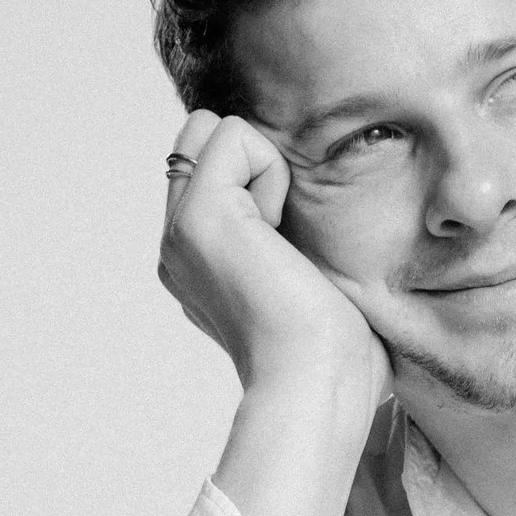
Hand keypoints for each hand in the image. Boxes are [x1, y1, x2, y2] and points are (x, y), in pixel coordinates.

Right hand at [162, 115, 391, 515]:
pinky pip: (234, 134)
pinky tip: (281, 235)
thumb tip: (306, 218)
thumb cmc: (336, 358)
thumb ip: (290, 242)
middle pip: (203, 136)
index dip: (263, 180)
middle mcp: (179, 245)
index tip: (290, 252)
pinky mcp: (199, 215)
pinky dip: (272, 171)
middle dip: (256, 166)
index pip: (216, 166)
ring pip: (212, 128)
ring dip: (265, 169)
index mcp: (201, 262)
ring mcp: (180, 230)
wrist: (320, 388)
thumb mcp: (311, 286)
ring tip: (282, 242)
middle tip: (285, 240)